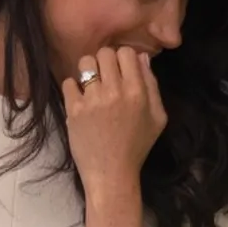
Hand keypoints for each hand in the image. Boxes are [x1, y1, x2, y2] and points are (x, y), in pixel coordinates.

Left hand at [62, 47, 166, 193]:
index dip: (124, 58)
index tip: (122, 69)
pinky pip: (69, 82)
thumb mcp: (158, 117)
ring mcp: (92, 100)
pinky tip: (80, 99)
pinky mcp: (74, 110)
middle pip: (105, 53)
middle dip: (106, 61)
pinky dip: (74, 87)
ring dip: (89, 70)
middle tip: (106, 76)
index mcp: (137, 92)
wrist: (112, 173)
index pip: (127, 53)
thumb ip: (153, 86)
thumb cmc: (137, 146)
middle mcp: (115, 91)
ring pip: (86, 63)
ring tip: (91, 84)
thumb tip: (141, 58)